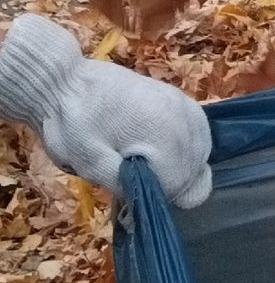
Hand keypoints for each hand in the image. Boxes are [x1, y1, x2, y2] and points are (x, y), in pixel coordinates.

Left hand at [0, 14, 212, 207]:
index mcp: (164, 136)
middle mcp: (182, 118)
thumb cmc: (73, 124)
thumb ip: (126, 186)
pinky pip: (198, 126)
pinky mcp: (176, 95)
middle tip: (142, 181)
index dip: (160, 196)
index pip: (183, 183)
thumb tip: (147, 201)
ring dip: (185, 162)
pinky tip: (170, 147)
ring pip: (203, 147)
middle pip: (197, 166)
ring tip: (155, 166)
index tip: (137, 192)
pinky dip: (190, 142)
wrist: (64, 81)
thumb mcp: (91, 165)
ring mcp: (182, 103)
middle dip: (174, 181)